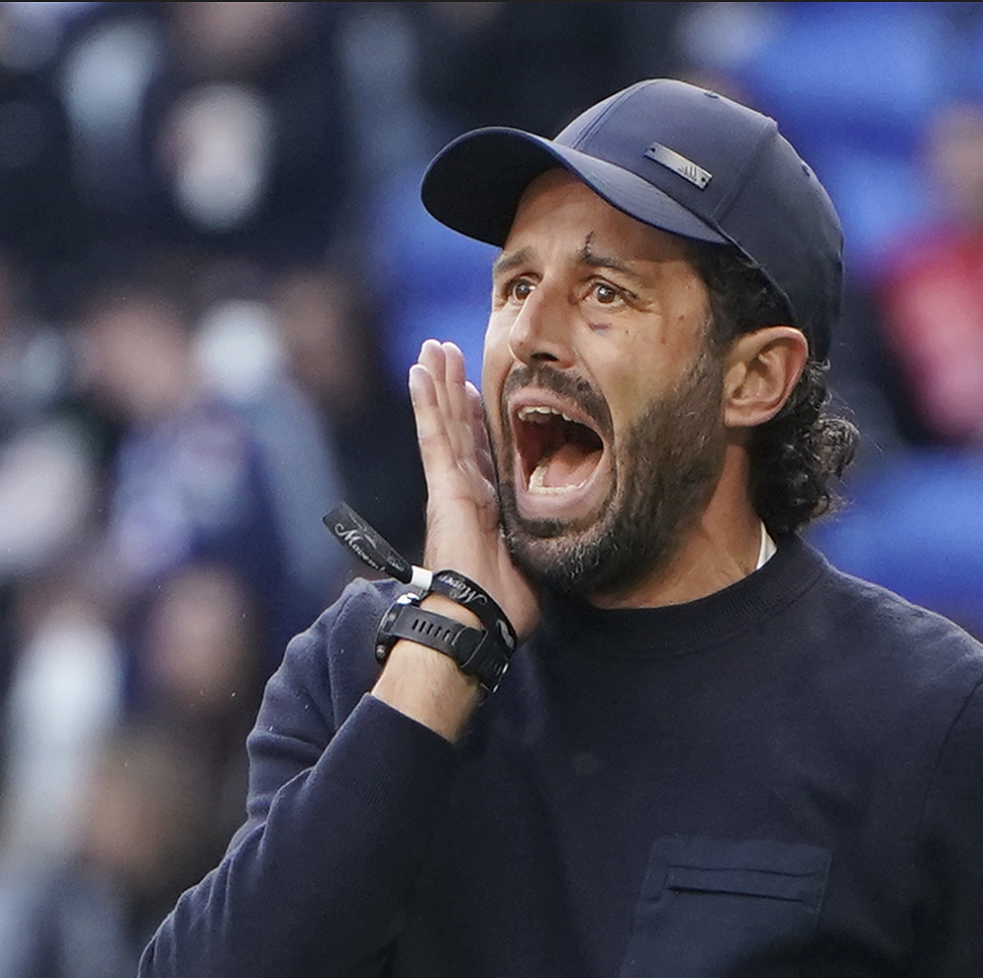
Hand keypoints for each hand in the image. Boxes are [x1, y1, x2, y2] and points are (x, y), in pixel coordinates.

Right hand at [408, 339, 539, 639]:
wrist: (476, 623)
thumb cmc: (504, 608)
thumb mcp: (533, 564)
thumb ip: (539, 540)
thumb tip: (562, 533)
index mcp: (484, 510)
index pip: (481, 454)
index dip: (477, 422)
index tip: (475, 394)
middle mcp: (465, 493)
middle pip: (460, 429)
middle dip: (454, 391)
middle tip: (447, 355)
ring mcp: (452, 487)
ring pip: (446, 423)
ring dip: (440, 384)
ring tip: (433, 349)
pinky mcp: (444, 486)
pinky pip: (435, 435)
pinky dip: (427, 402)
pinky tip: (420, 371)